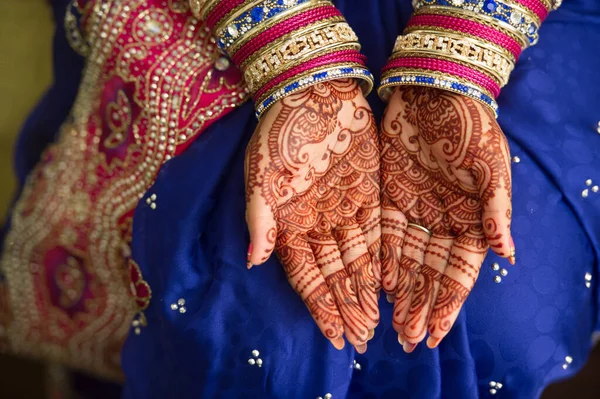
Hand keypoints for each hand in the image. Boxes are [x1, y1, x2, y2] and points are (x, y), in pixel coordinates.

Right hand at [245, 80, 380, 351]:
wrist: (313, 90)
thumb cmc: (280, 132)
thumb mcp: (262, 174)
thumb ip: (260, 218)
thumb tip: (255, 261)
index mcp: (289, 223)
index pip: (306, 275)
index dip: (320, 306)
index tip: (334, 336)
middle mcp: (316, 223)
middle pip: (334, 274)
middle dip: (346, 307)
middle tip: (361, 340)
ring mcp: (342, 210)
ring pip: (356, 260)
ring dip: (364, 291)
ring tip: (375, 323)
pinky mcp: (367, 194)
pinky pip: (376, 234)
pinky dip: (380, 259)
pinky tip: (386, 285)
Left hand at [380, 87, 513, 351]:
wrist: (435, 90)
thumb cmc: (470, 125)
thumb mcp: (490, 165)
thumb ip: (496, 210)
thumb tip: (506, 255)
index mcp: (472, 219)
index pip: (458, 271)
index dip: (448, 303)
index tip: (436, 334)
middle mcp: (443, 220)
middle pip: (430, 273)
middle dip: (421, 307)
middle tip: (409, 341)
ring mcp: (416, 209)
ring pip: (406, 260)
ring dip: (401, 291)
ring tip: (392, 323)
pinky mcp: (390, 196)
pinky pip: (386, 235)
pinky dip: (382, 259)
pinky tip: (379, 284)